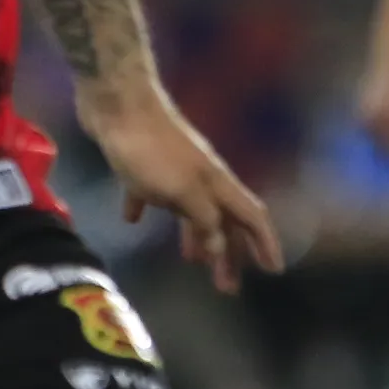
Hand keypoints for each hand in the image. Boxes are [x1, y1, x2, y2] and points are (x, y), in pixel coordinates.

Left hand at [85, 89, 282, 294]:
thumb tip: (218, 246)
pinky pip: (148, 193)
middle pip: (223, 220)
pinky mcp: (140, 163)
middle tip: (227, 286)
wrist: (115, 102)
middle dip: (228, 253)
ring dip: (194, 237)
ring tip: (190, 262)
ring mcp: (171, 169)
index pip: (251, 216)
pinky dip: (144, 209)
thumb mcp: (182, 192)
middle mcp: (200, 177)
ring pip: (190, 210)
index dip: (265, 244)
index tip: (273, 270)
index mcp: (216, 183)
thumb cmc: (150, 149)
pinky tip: (132, 221)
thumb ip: (203, 219)